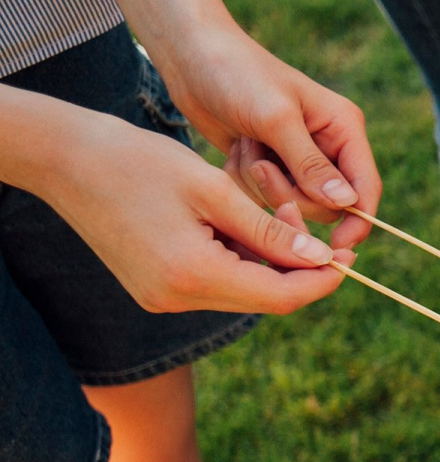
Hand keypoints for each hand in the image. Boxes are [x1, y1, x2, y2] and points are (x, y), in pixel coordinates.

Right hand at [37, 109, 353, 314]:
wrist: (68, 162)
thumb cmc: (141, 163)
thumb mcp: (214, 190)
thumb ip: (269, 231)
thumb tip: (320, 260)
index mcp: (193, 276)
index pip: (279, 296)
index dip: (321, 280)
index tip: (350, 257)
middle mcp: (176, 299)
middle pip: (263, 297)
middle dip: (298, 266)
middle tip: (307, 220)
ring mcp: (162, 298)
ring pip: (241, 288)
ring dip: (268, 257)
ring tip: (273, 209)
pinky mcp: (154, 287)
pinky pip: (215, 280)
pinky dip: (239, 256)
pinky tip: (241, 221)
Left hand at [155, 27, 381, 248]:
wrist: (192, 59)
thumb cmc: (238, 75)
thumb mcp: (276, 119)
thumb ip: (311, 164)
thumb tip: (346, 203)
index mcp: (344, 128)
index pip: (365, 186)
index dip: (357, 220)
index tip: (334, 248)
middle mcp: (327, 146)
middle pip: (325, 205)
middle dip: (289, 194)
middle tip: (261, 165)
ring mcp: (296, 158)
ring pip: (292, 204)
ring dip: (261, 185)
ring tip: (245, 148)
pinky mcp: (269, 166)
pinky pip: (263, 198)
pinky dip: (245, 181)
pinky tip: (235, 150)